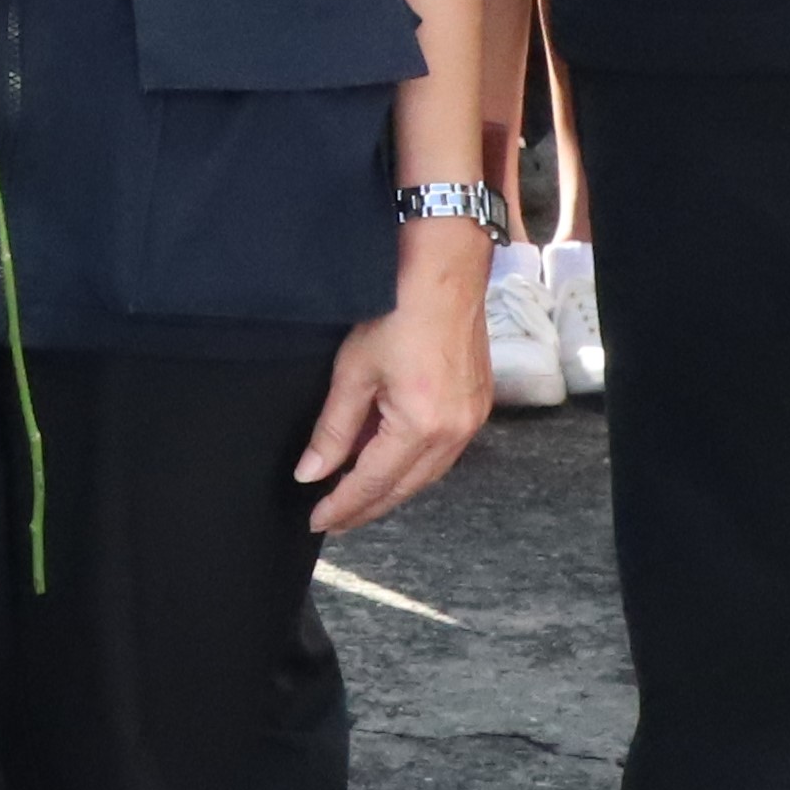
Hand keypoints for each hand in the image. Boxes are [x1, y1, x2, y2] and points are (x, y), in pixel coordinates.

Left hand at [302, 224, 495, 534]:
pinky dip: (411, 464)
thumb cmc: (396, 309)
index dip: (343, 505)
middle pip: (404, 487)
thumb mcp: (353, 372)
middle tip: (333, 518)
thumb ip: (333, 430)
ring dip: (390, 488)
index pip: (374, 482)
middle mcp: (455, 432)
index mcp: (421, 426)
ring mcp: (472, 421)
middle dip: (367, 506)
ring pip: (426, 474)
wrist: (444, 269)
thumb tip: (311, 472)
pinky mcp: (477, 406)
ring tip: (354, 494)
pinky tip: (386, 460)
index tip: (317, 520)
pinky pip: (442, 453)